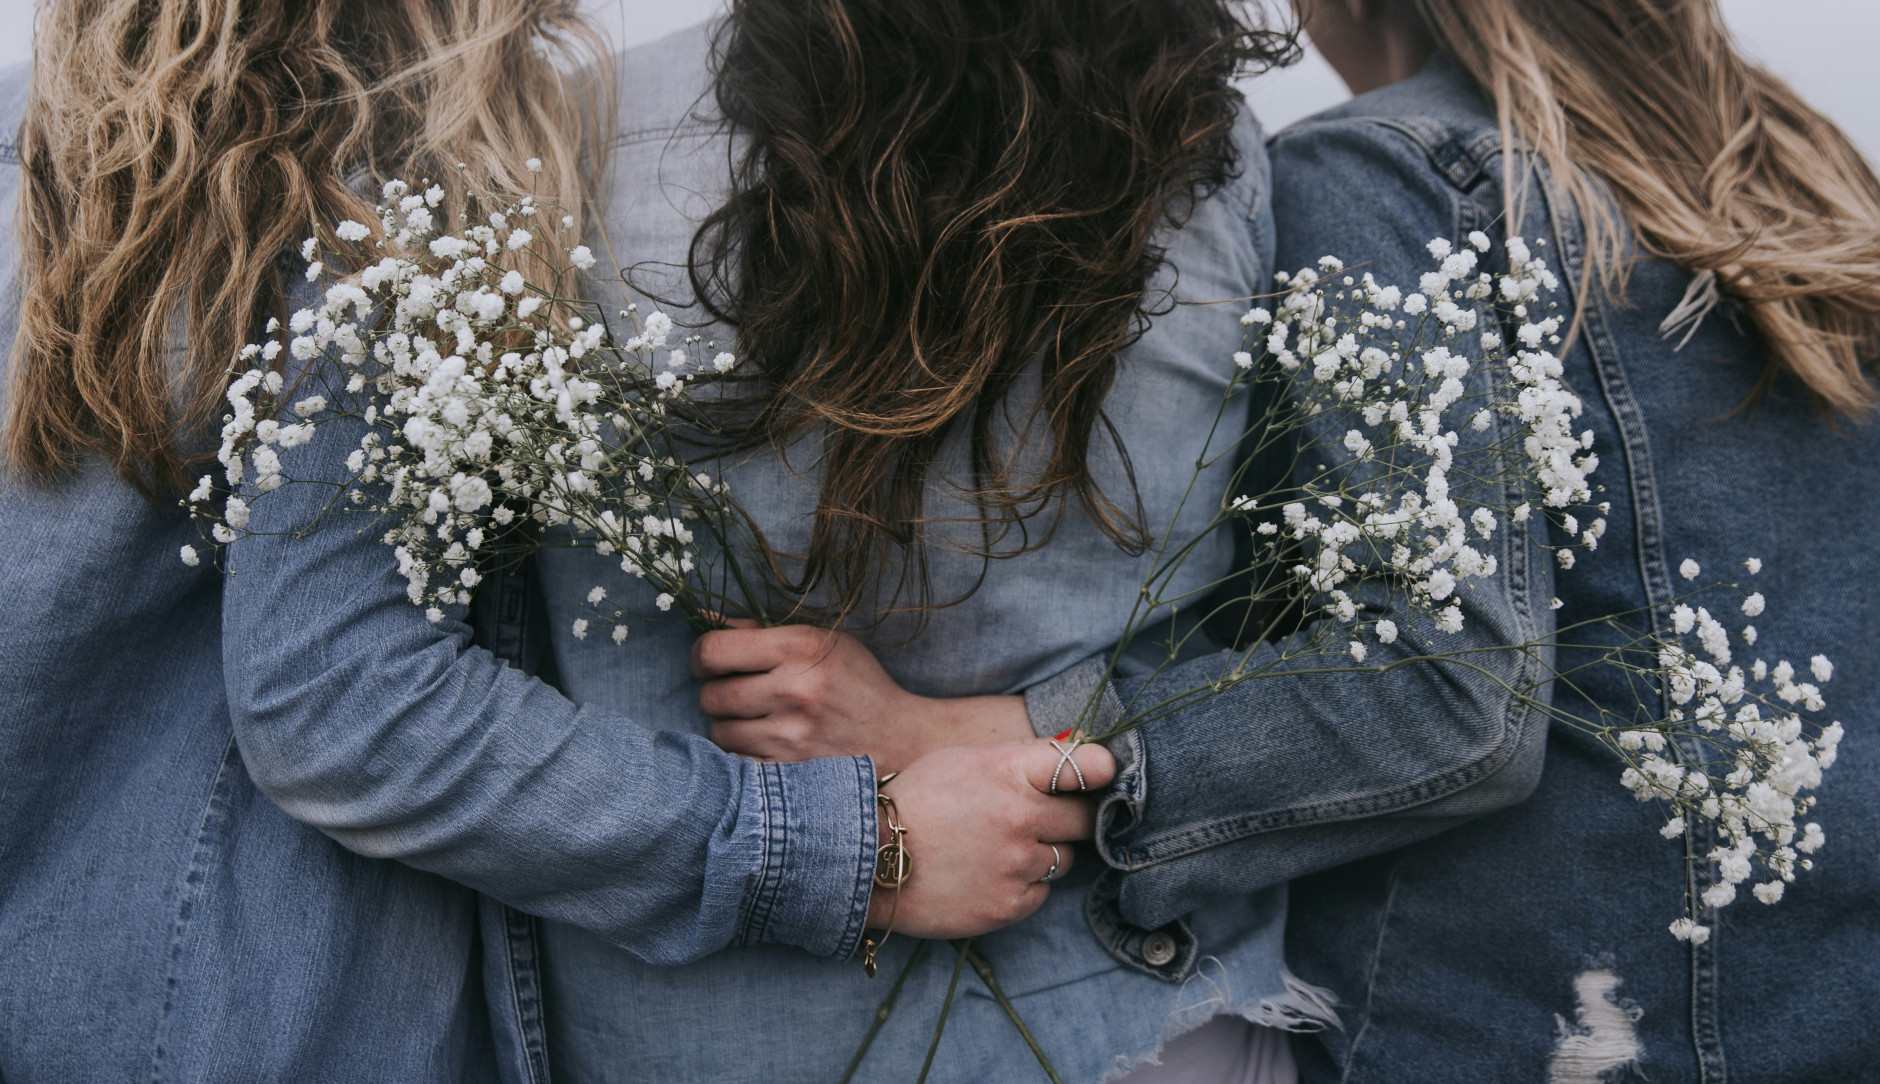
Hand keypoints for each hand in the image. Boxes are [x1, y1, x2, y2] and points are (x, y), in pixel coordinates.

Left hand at [694, 622, 1032, 773]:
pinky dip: (744, 756)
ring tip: (759, 722)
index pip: (712, 650)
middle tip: (740, 695)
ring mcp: (792, 736)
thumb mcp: (821, 643)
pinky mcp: (791, 773)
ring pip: (719, 732)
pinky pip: (736, 763)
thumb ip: (761, 632)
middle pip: (710, 695)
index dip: (703, 657)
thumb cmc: (857, 685)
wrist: (901, 740)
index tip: (713, 664)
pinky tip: (766, 747)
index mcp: (800, 647)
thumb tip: (702, 619)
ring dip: (731, 728)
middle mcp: (795, 689)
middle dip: (718, 694)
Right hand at [866, 739, 1115, 937]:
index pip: (1084, 765)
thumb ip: (1018, 760)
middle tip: (1041, 819)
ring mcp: (1017, 864)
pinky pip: (1041, 893)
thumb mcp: (963, 761)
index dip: (1101, 770)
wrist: (868, 858)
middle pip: (1084, 819)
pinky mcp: (1008, 905)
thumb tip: (1073, 751)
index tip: (1104, 775)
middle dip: (1069, 817)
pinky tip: (988, 875)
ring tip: (1000, 849)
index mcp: (1009, 771)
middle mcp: (1020, 817)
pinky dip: (1023, 886)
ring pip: (1063, 859)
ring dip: (1042, 853)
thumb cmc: (915, 801)